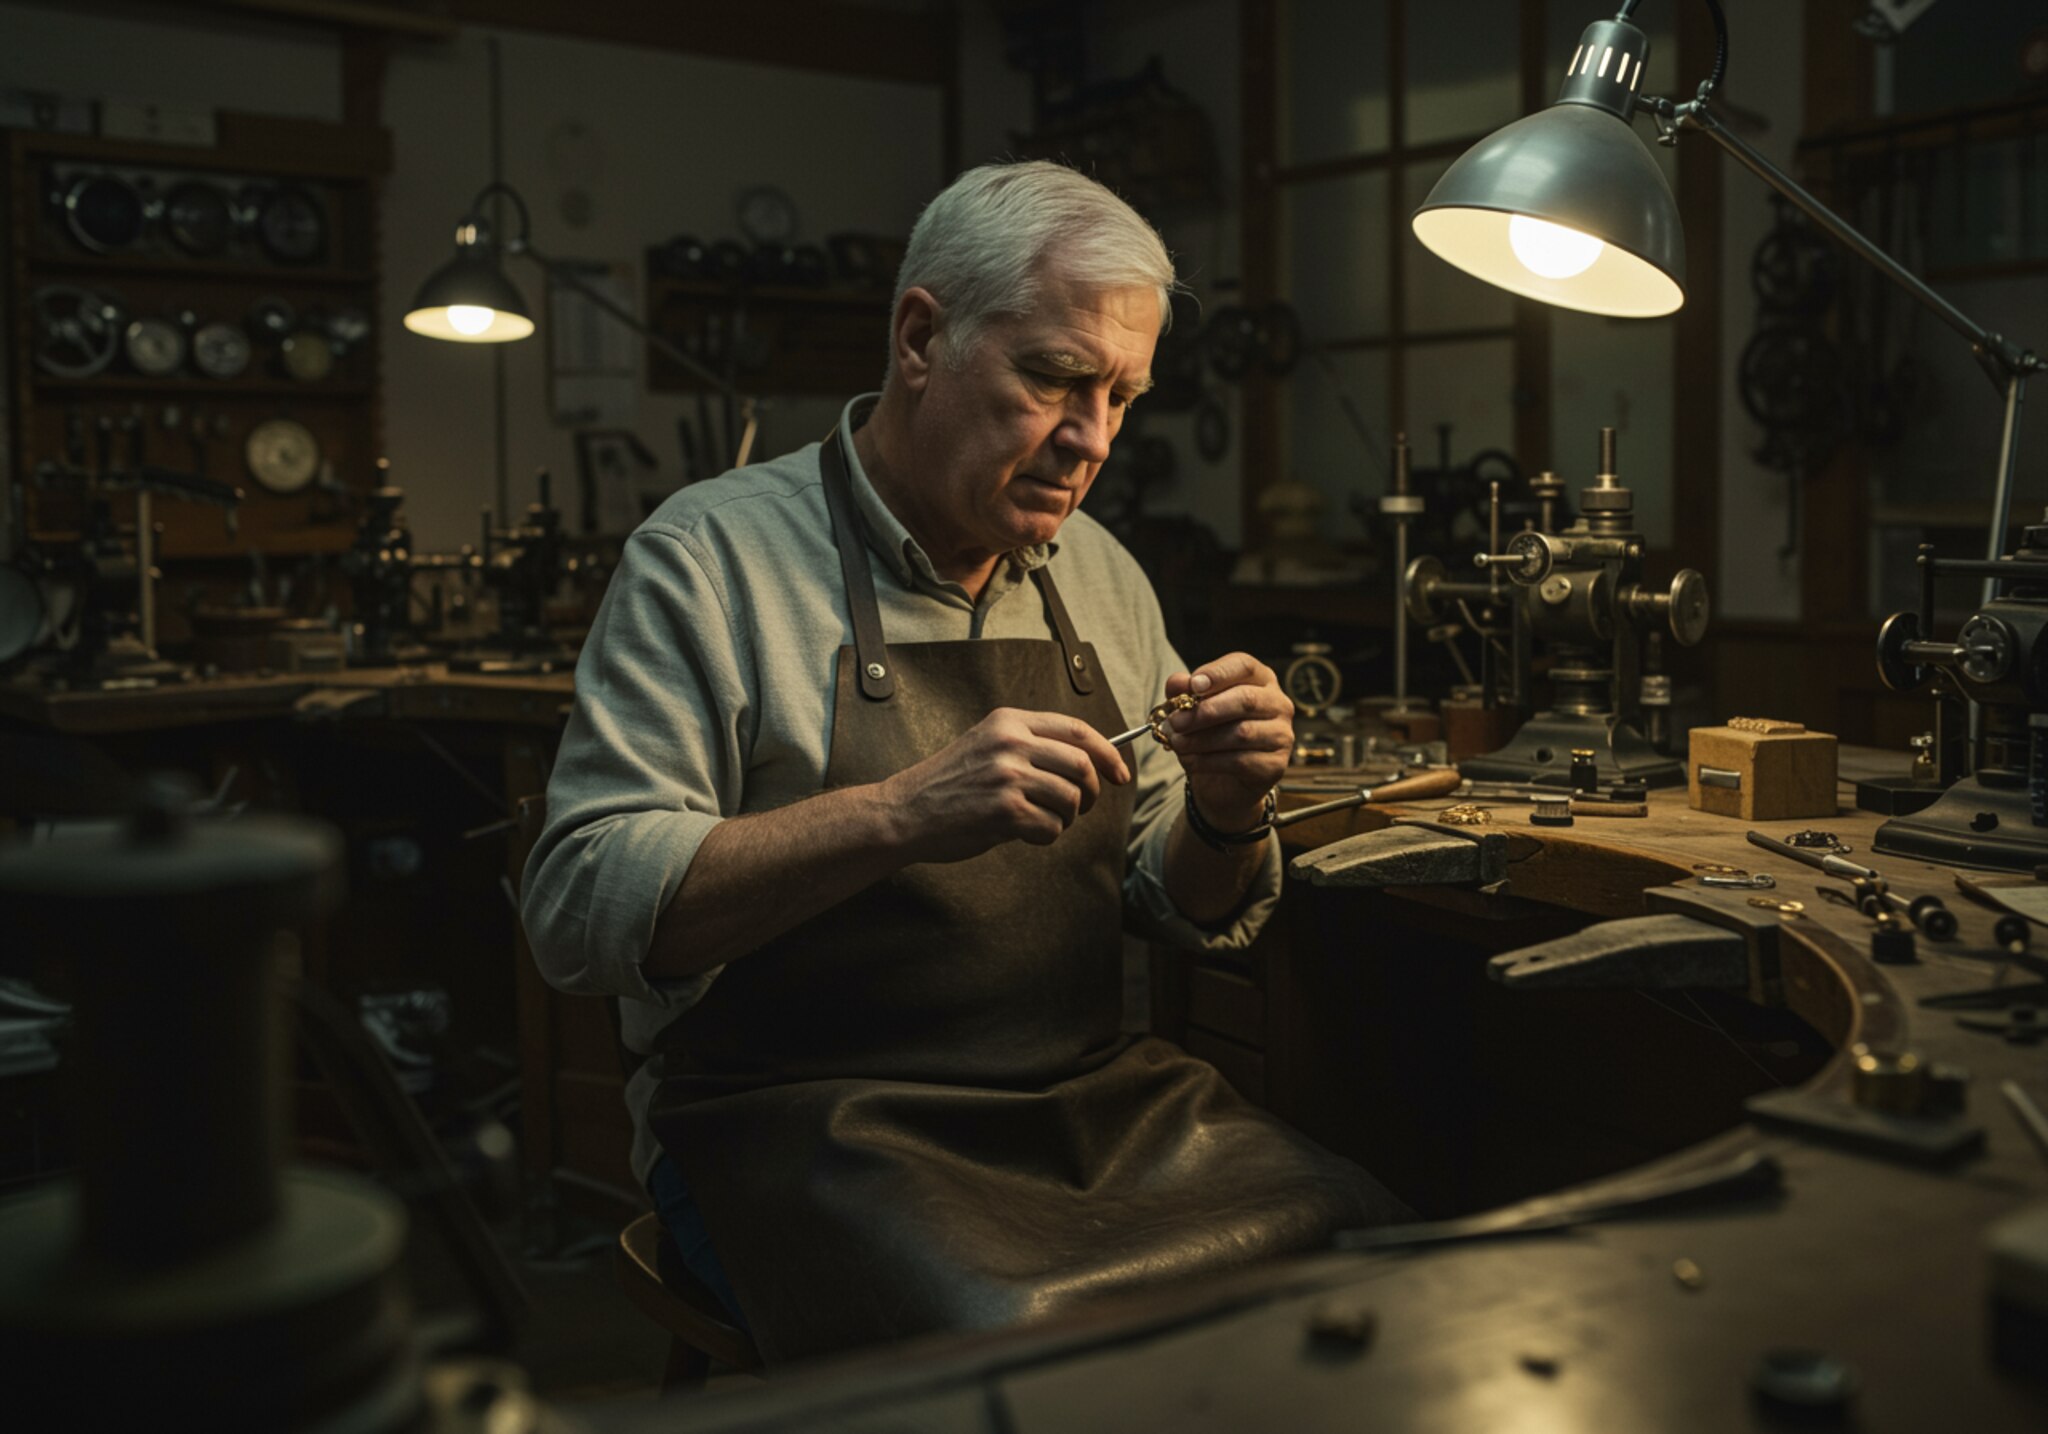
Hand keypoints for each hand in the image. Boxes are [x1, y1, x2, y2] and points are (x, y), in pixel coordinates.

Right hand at [877, 707, 1131, 863]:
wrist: (905, 811)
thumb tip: (1089, 761)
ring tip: (1043, 820)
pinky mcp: (1005, 810)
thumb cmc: (949, 784)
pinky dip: (1047, 836)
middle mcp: (1010, 743)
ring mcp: (1007, 776)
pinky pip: (1052, 826)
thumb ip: (1030, 745)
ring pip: (1071, 799)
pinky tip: (1025, 833)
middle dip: (1090, 793)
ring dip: (1066, 818)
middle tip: (1078, 806)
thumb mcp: (987, 744)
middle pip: (1082, 765)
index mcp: (1008, 722)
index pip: (1077, 729)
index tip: (1120, 773)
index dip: (1107, 753)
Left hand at [1162, 654, 1292, 830]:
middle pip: (1246, 699)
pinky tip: (1189, 760)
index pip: (1245, 666)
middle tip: (1176, 721)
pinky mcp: (1275, 765)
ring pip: (1242, 733)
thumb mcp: (1194, 708)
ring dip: (1202, 739)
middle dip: (1206, 711)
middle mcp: (1278, 704)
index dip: (1218, 673)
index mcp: (1260, 680)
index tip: (1193, 685)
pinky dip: (1208, 761)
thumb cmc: (1213, 733)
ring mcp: (1281, 735)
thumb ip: (1185, 692)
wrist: (1224, 780)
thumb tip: (1177, 683)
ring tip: (1177, 743)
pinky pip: (1240, 761)